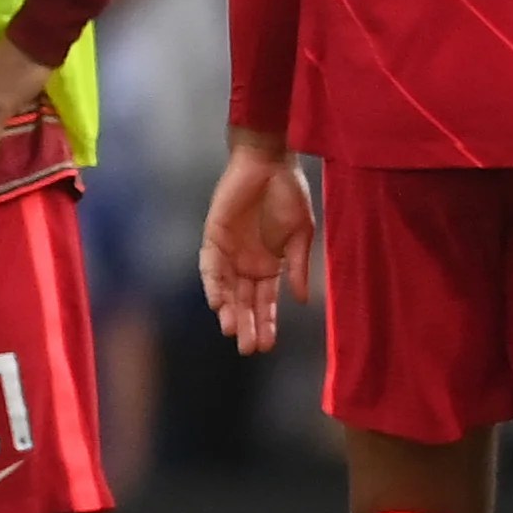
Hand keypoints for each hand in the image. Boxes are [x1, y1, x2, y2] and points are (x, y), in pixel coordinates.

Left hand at [203, 133, 314, 353]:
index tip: (268, 346)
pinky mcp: (214, 236)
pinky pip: (210, 265)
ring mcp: (230, 250)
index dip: (266, 323)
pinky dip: (213, 283)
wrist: (270, 163)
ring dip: (228, 310)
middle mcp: (247, 262)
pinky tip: (217, 302)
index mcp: (270, 265)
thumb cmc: (289, 194)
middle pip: (245, 301)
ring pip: (226, 289)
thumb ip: (298, 267)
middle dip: (246, 325)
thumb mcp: (302, 235)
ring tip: (232, 331)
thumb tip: (301, 302)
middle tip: (248, 349)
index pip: (265, 302)